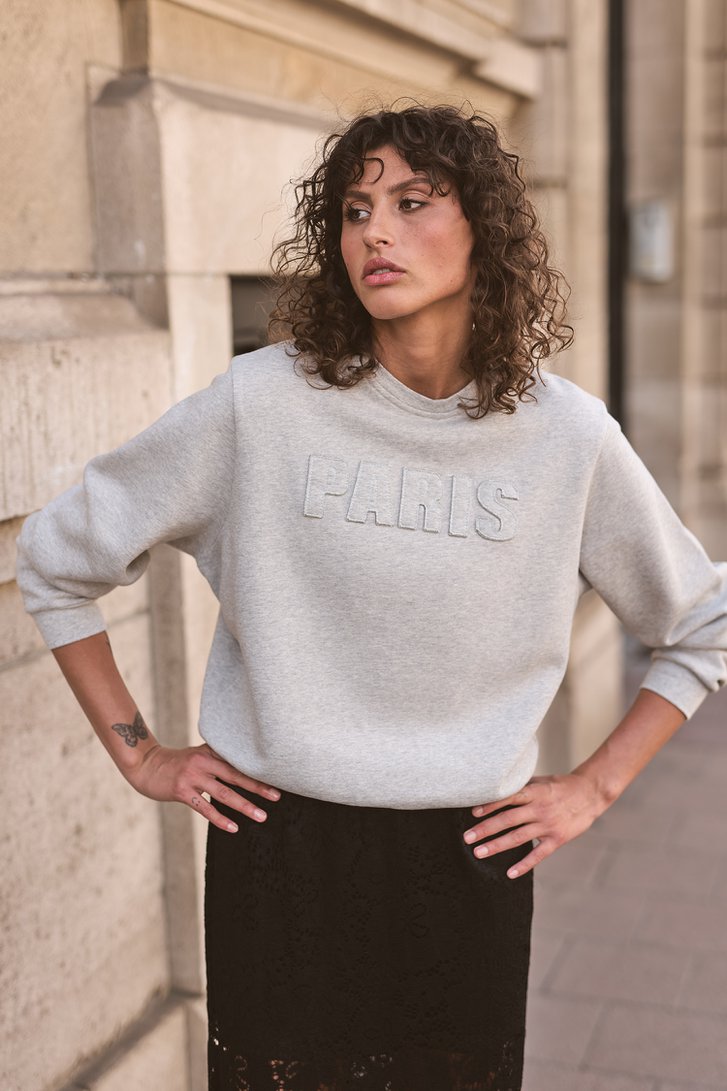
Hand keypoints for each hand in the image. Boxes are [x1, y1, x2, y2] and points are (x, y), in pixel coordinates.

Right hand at [125, 742, 280, 832]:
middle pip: (236, 775)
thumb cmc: (177, 763)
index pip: (239, 762)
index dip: (257, 770)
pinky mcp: (182, 791)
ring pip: (224, 793)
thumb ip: (218, 759)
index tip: (277, 777)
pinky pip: (205, 808)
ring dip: (245, 805)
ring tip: (261, 816)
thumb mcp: (198, 755)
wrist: (146, 765)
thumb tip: (243, 769)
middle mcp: (204, 762)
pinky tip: (234, 827)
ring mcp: (193, 776)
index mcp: (211, 752)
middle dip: (258, 787)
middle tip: (277, 796)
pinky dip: (220, 818)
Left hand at [462, 772, 607, 878]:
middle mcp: (539, 808)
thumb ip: (521, 787)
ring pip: (518, 837)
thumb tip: (495, 789)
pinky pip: (538, 854)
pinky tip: (510, 873)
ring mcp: (548, 825)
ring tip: (479, 852)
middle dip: (486, 829)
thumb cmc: (560, 786)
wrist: (589, 793)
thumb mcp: (540, 781)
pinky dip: (524, 865)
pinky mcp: (557, 839)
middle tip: (467, 838)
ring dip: (497, 845)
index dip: (490, 805)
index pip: (507, 798)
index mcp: (533, 791)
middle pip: (508, 820)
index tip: (472, 813)